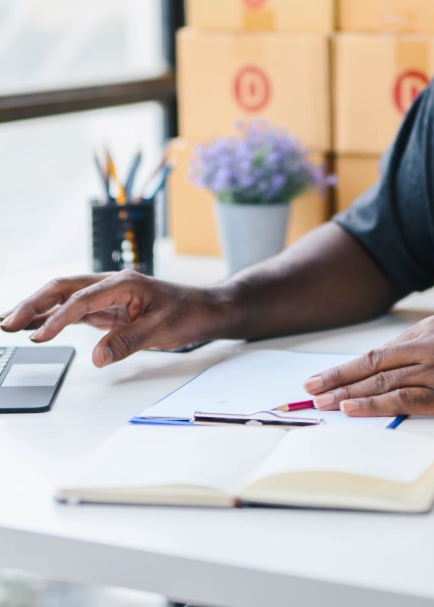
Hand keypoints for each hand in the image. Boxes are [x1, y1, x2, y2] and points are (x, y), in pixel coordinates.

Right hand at [1, 272, 223, 368]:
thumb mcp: (161, 331)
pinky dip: (52, 316)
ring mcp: (107, 295)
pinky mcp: (107, 308)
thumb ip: (127, 342)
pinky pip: (73, 309)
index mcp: (123, 283)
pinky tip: (34, 326)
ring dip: (37, 308)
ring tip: (8, 322)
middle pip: (63, 288)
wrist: (205, 309)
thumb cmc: (188, 313)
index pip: (82, 298)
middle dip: (33, 303)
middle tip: (6, 322)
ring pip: (64, 296)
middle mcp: (111, 284)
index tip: (39, 335)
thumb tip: (98, 357)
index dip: (58, 317)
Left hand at [304, 314, 433, 417]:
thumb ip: (413, 348)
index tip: (319, 378)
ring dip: (349, 393)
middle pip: (374, 366)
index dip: (345, 367)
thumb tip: (373, 368)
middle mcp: (431, 347)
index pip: (377, 353)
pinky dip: (374, 403)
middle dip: (338, 379)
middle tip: (310, 391)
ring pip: (384, 383)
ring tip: (324, 403)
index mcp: (428, 330)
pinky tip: (352, 408)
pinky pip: (403, 401)